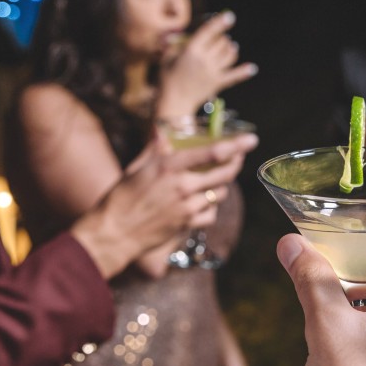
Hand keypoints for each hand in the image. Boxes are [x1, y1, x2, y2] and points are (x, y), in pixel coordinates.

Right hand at [71, 132, 258, 277]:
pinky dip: (209, 208)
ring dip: (219, 186)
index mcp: (169, 166)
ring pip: (219, 193)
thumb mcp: (135, 168)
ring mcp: (187, 206)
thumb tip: (163, 133)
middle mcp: (182, 185)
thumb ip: (154, 150)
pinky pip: (211, 213)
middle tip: (238, 159)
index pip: (212, 152)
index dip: (236, 145)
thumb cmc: (120, 198)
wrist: (114, 233)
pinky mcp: (187, 224)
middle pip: (224, 173)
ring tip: (210, 182)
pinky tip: (200, 204)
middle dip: (235, 164)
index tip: (252, 140)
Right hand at [157, 11, 258, 117]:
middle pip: (221, 42)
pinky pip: (234, 76)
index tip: (230, 16)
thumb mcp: (168, 57)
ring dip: (230, 49)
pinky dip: (244, 72)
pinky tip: (252, 68)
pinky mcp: (218, 83)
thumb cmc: (168, 78)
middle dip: (222, 38)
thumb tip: (188, 37)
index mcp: (191, 50)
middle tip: (220, 39)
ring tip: (230, 47)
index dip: (220, 23)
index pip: (208, 32)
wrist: (173, 102)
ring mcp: (213, 72)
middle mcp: (204, 59)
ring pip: (229, 54)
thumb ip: (178, 45)